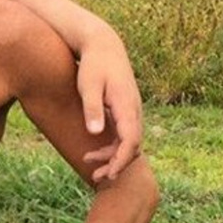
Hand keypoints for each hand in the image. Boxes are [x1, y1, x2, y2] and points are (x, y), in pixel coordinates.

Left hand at [76, 29, 142, 181]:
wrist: (104, 45)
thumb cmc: (94, 64)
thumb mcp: (88, 84)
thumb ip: (92, 108)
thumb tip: (94, 132)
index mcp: (127, 106)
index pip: (130, 141)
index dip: (121, 160)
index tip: (109, 174)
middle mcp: (134, 111)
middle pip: (132, 146)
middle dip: (116, 163)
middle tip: (95, 176)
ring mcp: (132, 110)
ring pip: (129, 141)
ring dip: (114, 156)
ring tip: (91, 166)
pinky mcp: (126, 109)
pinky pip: (126, 133)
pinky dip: (115, 145)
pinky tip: (98, 150)